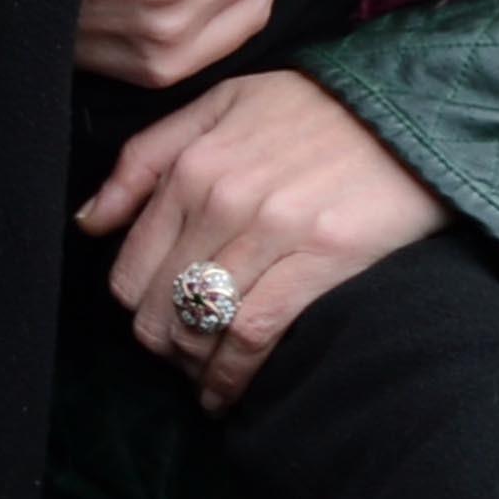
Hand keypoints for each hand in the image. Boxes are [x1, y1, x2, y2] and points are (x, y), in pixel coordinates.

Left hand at [80, 72, 449, 409]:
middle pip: (160, 308)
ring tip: (205, 383)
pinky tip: (230, 393)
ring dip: (197, 370)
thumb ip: (145, 159)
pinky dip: (234, 375)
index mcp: (190, 167)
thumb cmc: (312, 108)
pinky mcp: (320, 256)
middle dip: (164, 347)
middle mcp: (221, 199)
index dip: (137, 311)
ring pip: (203, 327)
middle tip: (182, 362)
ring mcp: (271, 230)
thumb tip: (89, 223)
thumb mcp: (219, 105)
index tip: (156, 325)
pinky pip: (256, 333)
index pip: (130, 271)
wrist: (409, 109)